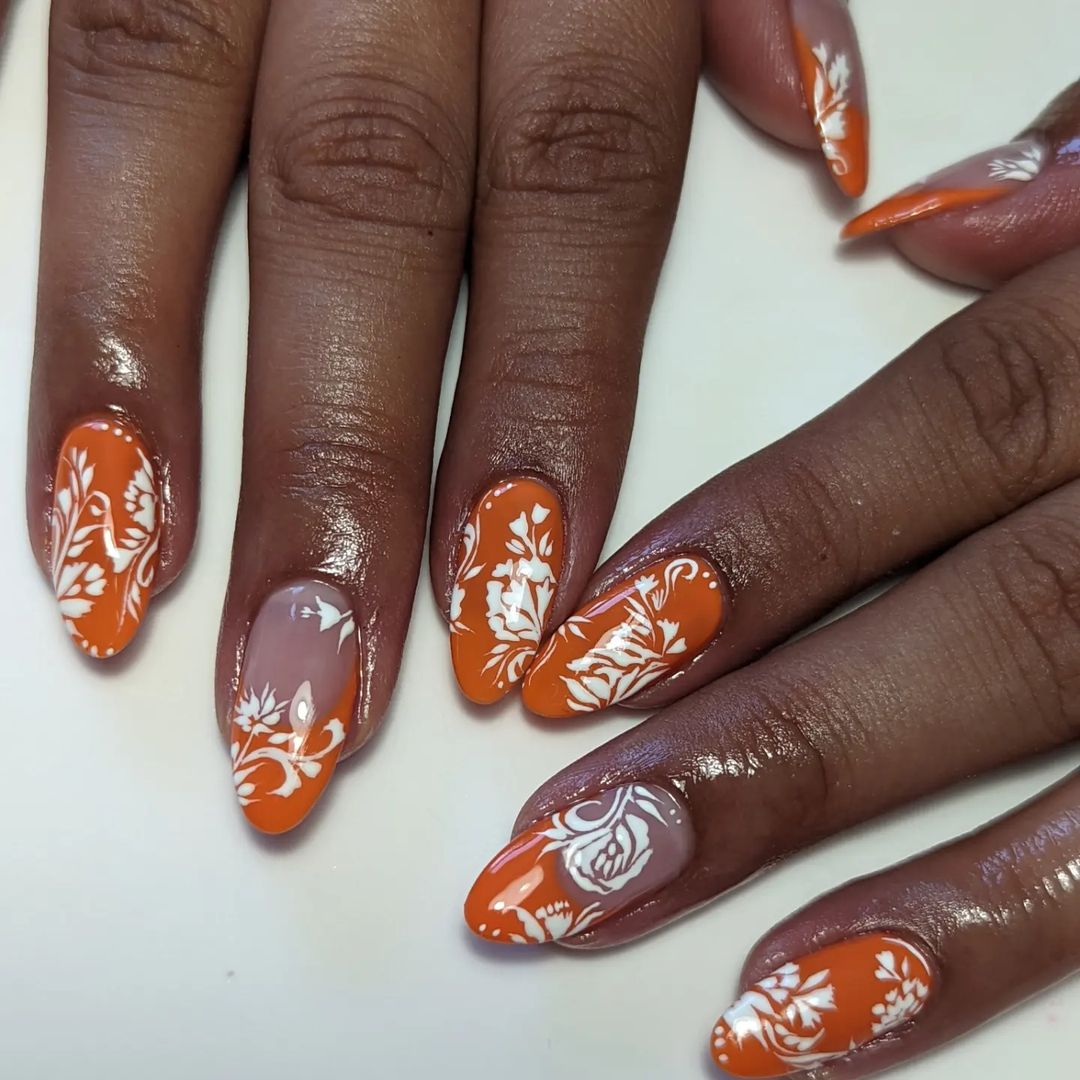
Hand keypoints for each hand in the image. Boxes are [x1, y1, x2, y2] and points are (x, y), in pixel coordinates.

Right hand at [23, 0, 893, 835]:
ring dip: (137, 389)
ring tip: (130, 594)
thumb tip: (826, 127)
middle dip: (335, 474)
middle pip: (360, 217)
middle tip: (314, 693)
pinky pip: (47, 59)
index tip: (506, 619)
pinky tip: (52, 446)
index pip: (570, 196)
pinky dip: (46, 260)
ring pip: (156, 138)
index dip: (535, 418)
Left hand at [464, 80, 1079, 1077]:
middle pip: (988, 638)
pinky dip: (1064, 946)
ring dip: (926, 923)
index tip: (579, 669)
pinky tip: (905, 1022)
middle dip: (775, 766)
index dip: (750, 555)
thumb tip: (921, 220)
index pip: (932, 438)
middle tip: (575, 868)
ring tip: (751, 1019)